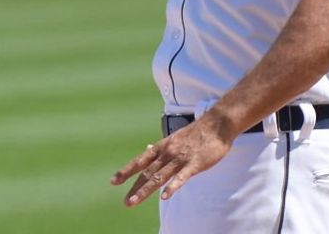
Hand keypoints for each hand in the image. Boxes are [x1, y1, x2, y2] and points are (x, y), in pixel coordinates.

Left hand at [109, 117, 233, 206]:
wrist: (216, 125)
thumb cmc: (195, 134)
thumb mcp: (173, 139)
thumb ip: (160, 147)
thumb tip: (147, 149)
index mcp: (161, 148)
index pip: (139, 161)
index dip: (126, 171)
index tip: (113, 181)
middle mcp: (167, 153)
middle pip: (147, 173)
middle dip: (135, 188)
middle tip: (125, 202)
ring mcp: (180, 158)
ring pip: (159, 176)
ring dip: (146, 190)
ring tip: (134, 201)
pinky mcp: (194, 164)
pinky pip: (182, 177)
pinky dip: (173, 186)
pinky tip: (164, 196)